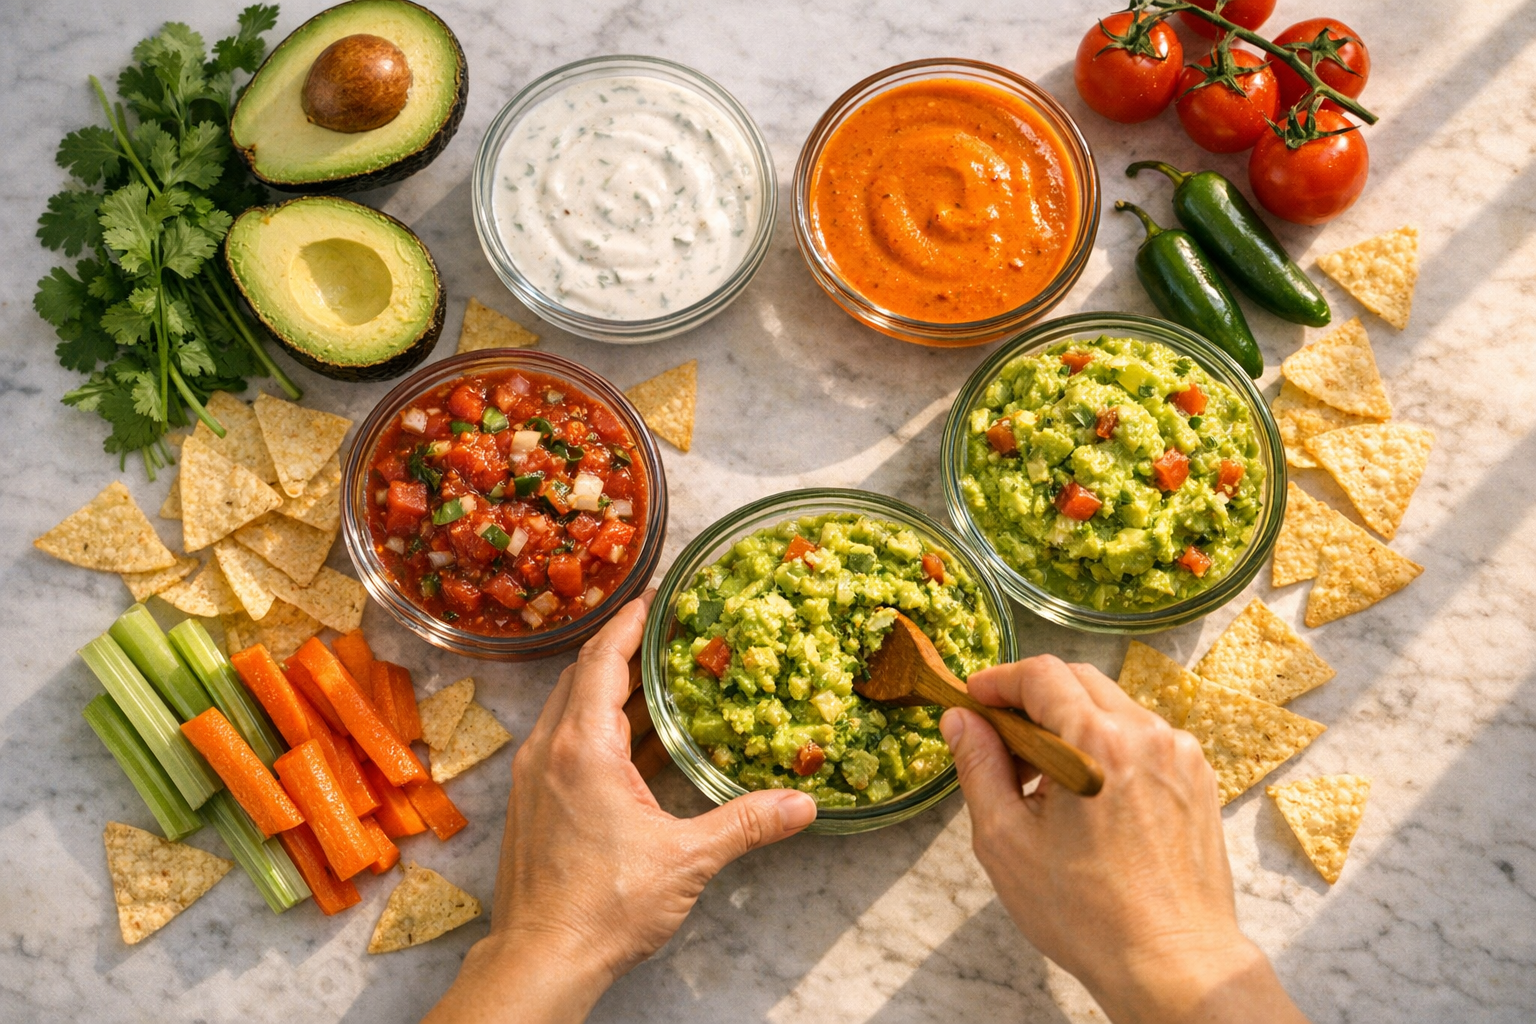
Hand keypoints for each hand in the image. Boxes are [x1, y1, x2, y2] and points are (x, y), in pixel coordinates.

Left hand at [425, 593, 817, 1023]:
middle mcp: (549, 750)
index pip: (603, 658)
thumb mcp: (685, 860)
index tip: (659, 594)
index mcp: (581, 748)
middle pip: (585, 674)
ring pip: (574, 708)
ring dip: (614, 687)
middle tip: (670, 627)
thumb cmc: (603, 909)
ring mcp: (535, 776)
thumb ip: (745, 824)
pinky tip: (640, 740)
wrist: (541, 960)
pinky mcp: (534, 802)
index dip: (632, 620)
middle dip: (626, 646)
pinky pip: (567, 741)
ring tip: (662, 675)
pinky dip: (602, 725)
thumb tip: (803, 805)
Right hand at [941, 655, 1308, 1023]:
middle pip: (1080, 681)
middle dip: (1033, 698)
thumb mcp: (1007, 840)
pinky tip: (1087, 798)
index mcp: (1097, 742)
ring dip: (1070, 723)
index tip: (974, 698)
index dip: (999, 679)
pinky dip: (1107, 747)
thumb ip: (978, 767)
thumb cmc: (1087, 913)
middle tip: (1000, 738)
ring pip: (1113, 708)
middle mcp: (1146, 735)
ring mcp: (1179, 755)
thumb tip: (961, 720)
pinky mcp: (1198, 778)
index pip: (1042, 675)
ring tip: (1043, 781)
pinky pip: (1142, 739)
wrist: (1172, 962)